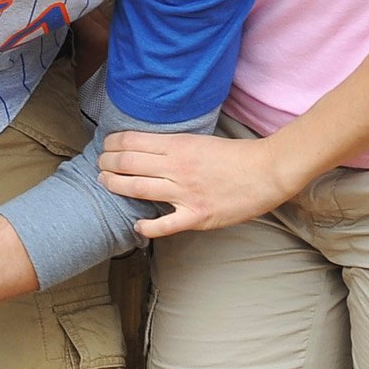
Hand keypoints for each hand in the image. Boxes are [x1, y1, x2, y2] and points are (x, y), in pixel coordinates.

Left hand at [98, 129, 299, 236]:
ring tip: (106, 183)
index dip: (113, 143)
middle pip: (128, 163)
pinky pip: (164, 225)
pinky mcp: (197, 216)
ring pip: (138, 189)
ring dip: (116, 186)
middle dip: (107, 163)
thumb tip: (150, 150)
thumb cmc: (237, 155)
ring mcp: (185, 193)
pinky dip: (146, 227)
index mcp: (179, 146)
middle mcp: (177, 168)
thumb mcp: (201, 141)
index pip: (132, 141)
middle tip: (100, 165)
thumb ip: (176, 147)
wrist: (268, 171)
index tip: (106, 146)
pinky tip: (137, 225)